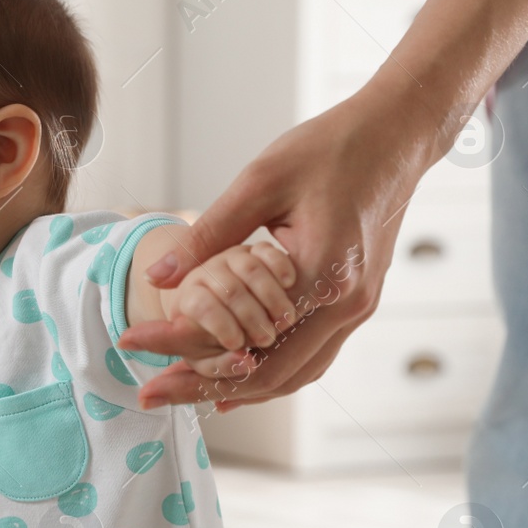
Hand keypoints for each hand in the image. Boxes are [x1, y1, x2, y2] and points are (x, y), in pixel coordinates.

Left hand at [121, 87, 435, 409]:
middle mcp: (346, 304)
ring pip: (294, 375)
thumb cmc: (331, 148)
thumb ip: (209, 234)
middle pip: (268, 373)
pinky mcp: (358, 303)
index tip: (130, 343)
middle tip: (150, 392)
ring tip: (183, 389)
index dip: (180, 344)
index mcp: (323, 273)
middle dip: (203, 386)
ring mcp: (357, 309)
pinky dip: (271, 372)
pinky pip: (312, 356)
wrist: (397, 135)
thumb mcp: (260, 181)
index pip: (239, 331)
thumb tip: (158, 279)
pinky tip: (235, 378)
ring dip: (238, 388)